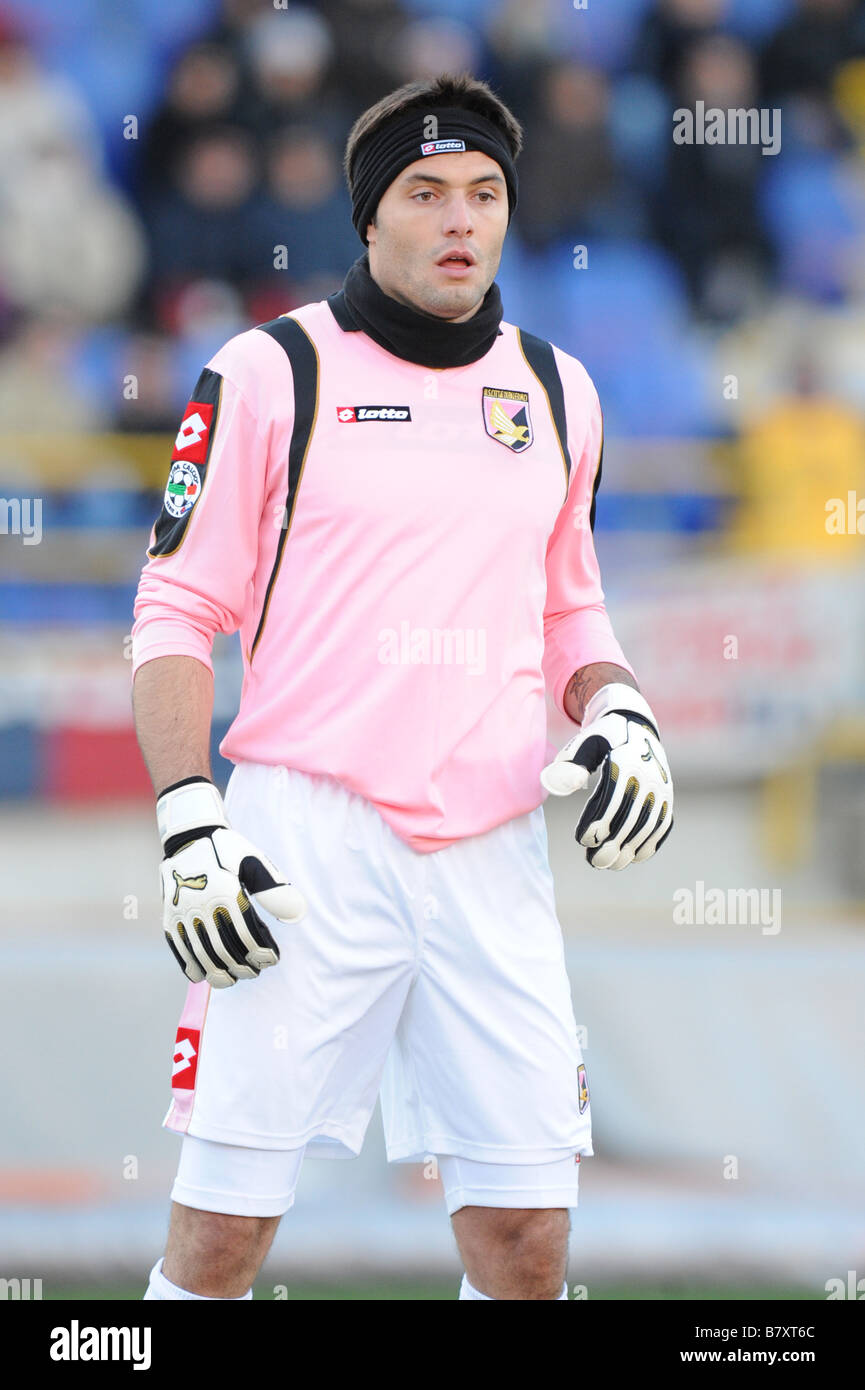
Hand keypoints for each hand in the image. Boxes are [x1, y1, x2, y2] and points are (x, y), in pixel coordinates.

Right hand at [156, 777, 306, 987]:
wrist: (190, 836)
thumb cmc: (229, 850)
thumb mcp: (255, 862)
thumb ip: (275, 889)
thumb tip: (298, 914)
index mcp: (226, 892)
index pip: (247, 934)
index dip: (261, 952)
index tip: (272, 959)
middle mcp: (202, 905)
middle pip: (224, 949)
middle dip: (243, 966)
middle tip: (256, 971)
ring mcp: (183, 912)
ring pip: (201, 954)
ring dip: (218, 972)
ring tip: (233, 978)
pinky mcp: (169, 916)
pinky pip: (178, 948)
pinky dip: (189, 965)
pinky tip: (203, 975)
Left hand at [540, 683, 672, 869]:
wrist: (635, 725)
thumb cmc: (602, 738)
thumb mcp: (585, 743)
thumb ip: (571, 764)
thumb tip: (556, 785)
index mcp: (624, 762)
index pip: (612, 799)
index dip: (598, 822)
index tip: (582, 840)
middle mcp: (648, 776)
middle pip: (632, 817)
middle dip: (613, 844)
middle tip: (594, 861)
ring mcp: (661, 787)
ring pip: (648, 826)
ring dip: (630, 849)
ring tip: (609, 864)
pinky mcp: (667, 796)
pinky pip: (663, 824)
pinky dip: (650, 843)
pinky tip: (632, 857)